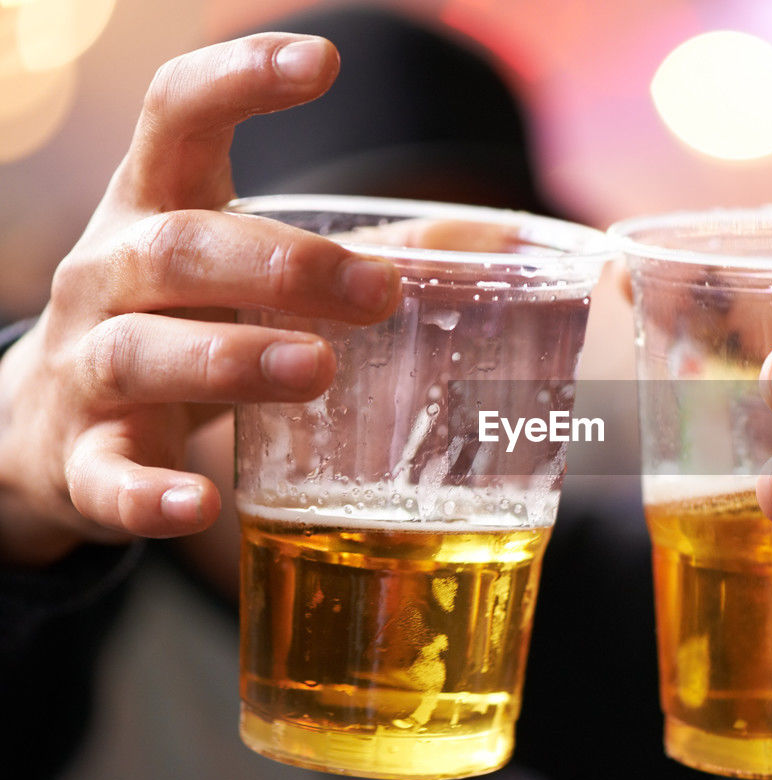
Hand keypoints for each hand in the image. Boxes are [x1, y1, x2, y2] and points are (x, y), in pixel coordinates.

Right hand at [0, 34, 401, 563]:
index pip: (177, 116)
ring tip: (315, 370)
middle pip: (180, 247)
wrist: (46, 428)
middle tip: (376, 291)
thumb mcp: (247, 272)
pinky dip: (151, 494)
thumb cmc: (181, 325)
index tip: (324, 61)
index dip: (240, 79)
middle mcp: (110, 276)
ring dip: (231, 360)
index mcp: (157, 210)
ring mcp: (87, 370)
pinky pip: (109, 478)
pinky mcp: (80, 462)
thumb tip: (502, 241)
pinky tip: (202, 505)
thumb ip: (361, 252)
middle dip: (281, 263)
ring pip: (143, 352)